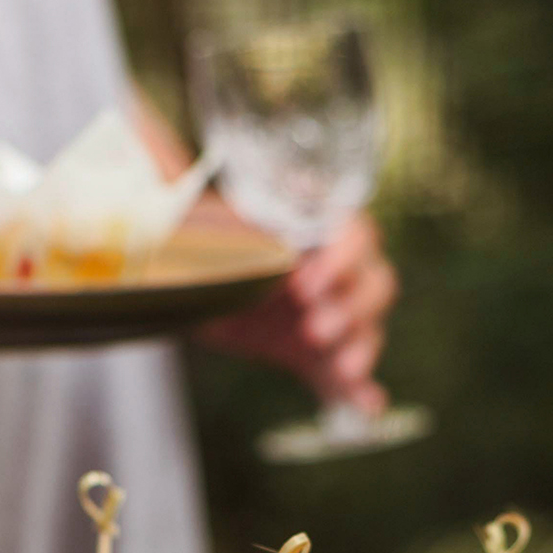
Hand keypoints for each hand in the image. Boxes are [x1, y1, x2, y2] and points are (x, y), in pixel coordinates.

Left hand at [197, 210, 398, 413]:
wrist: (179, 282)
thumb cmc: (198, 240)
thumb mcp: (211, 224)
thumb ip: (216, 201)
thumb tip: (178, 145)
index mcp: (315, 229)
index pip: (356, 235)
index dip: (343, 259)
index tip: (307, 282)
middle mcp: (331, 270)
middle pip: (374, 283)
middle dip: (352, 308)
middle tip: (315, 329)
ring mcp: (328, 313)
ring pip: (367, 327)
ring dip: (362, 347)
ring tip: (344, 368)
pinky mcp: (317, 354)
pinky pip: (346, 374)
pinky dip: (358, 392)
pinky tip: (366, 407)